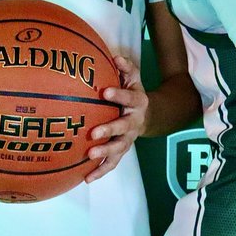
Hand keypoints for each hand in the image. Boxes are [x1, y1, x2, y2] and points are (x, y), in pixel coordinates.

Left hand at [85, 54, 147, 182]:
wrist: (148, 115)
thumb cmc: (133, 92)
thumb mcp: (133, 77)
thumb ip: (126, 67)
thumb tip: (115, 57)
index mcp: (138, 102)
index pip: (129, 97)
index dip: (118, 95)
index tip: (105, 91)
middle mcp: (135, 122)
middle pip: (124, 127)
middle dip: (110, 130)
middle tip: (94, 132)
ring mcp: (129, 138)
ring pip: (119, 148)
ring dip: (105, 152)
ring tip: (90, 155)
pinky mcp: (122, 151)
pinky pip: (112, 163)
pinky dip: (100, 171)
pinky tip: (86, 178)